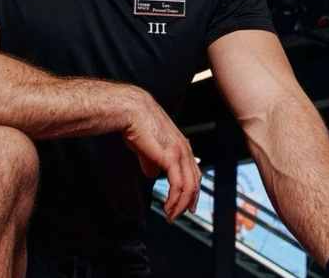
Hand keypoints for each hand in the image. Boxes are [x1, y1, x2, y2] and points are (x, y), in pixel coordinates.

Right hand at [121, 89, 201, 222]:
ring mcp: (180, 152)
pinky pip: (178, 184)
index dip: (192, 191)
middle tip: (178, 216)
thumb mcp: (148, 148)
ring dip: (180, 205)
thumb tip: (152, 174)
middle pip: (195, 181)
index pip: (194, 172)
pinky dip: (175, 199)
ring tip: (171, 216)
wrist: (133, 112)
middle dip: (188, 202)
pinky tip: (168, 207)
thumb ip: (152, 162)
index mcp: (182, 146)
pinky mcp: (171, 156)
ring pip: (189, 186)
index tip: (187, 205)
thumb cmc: (138, 126)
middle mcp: (185, 149)